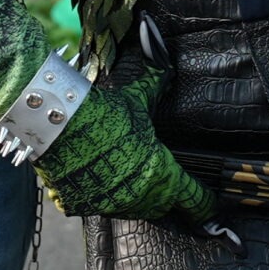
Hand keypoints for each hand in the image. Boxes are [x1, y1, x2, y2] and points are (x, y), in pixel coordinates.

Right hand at [36, 60, 213, 223]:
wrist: (57, 123)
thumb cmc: (103, 112)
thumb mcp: (135, 100)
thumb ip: (155, 85)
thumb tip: (164, 61)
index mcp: (160, 174)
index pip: (194, 199)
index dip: (205, 203)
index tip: (210, 205)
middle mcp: (139, 196)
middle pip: (161, 205)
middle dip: (162, 193)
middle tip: (156, 176)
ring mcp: (110, 205)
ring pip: (131, 208)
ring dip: (131, 195)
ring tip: (122, 172)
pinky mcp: (82, 207)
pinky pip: (98, 205)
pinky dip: (98, 194)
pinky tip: (92, 175)